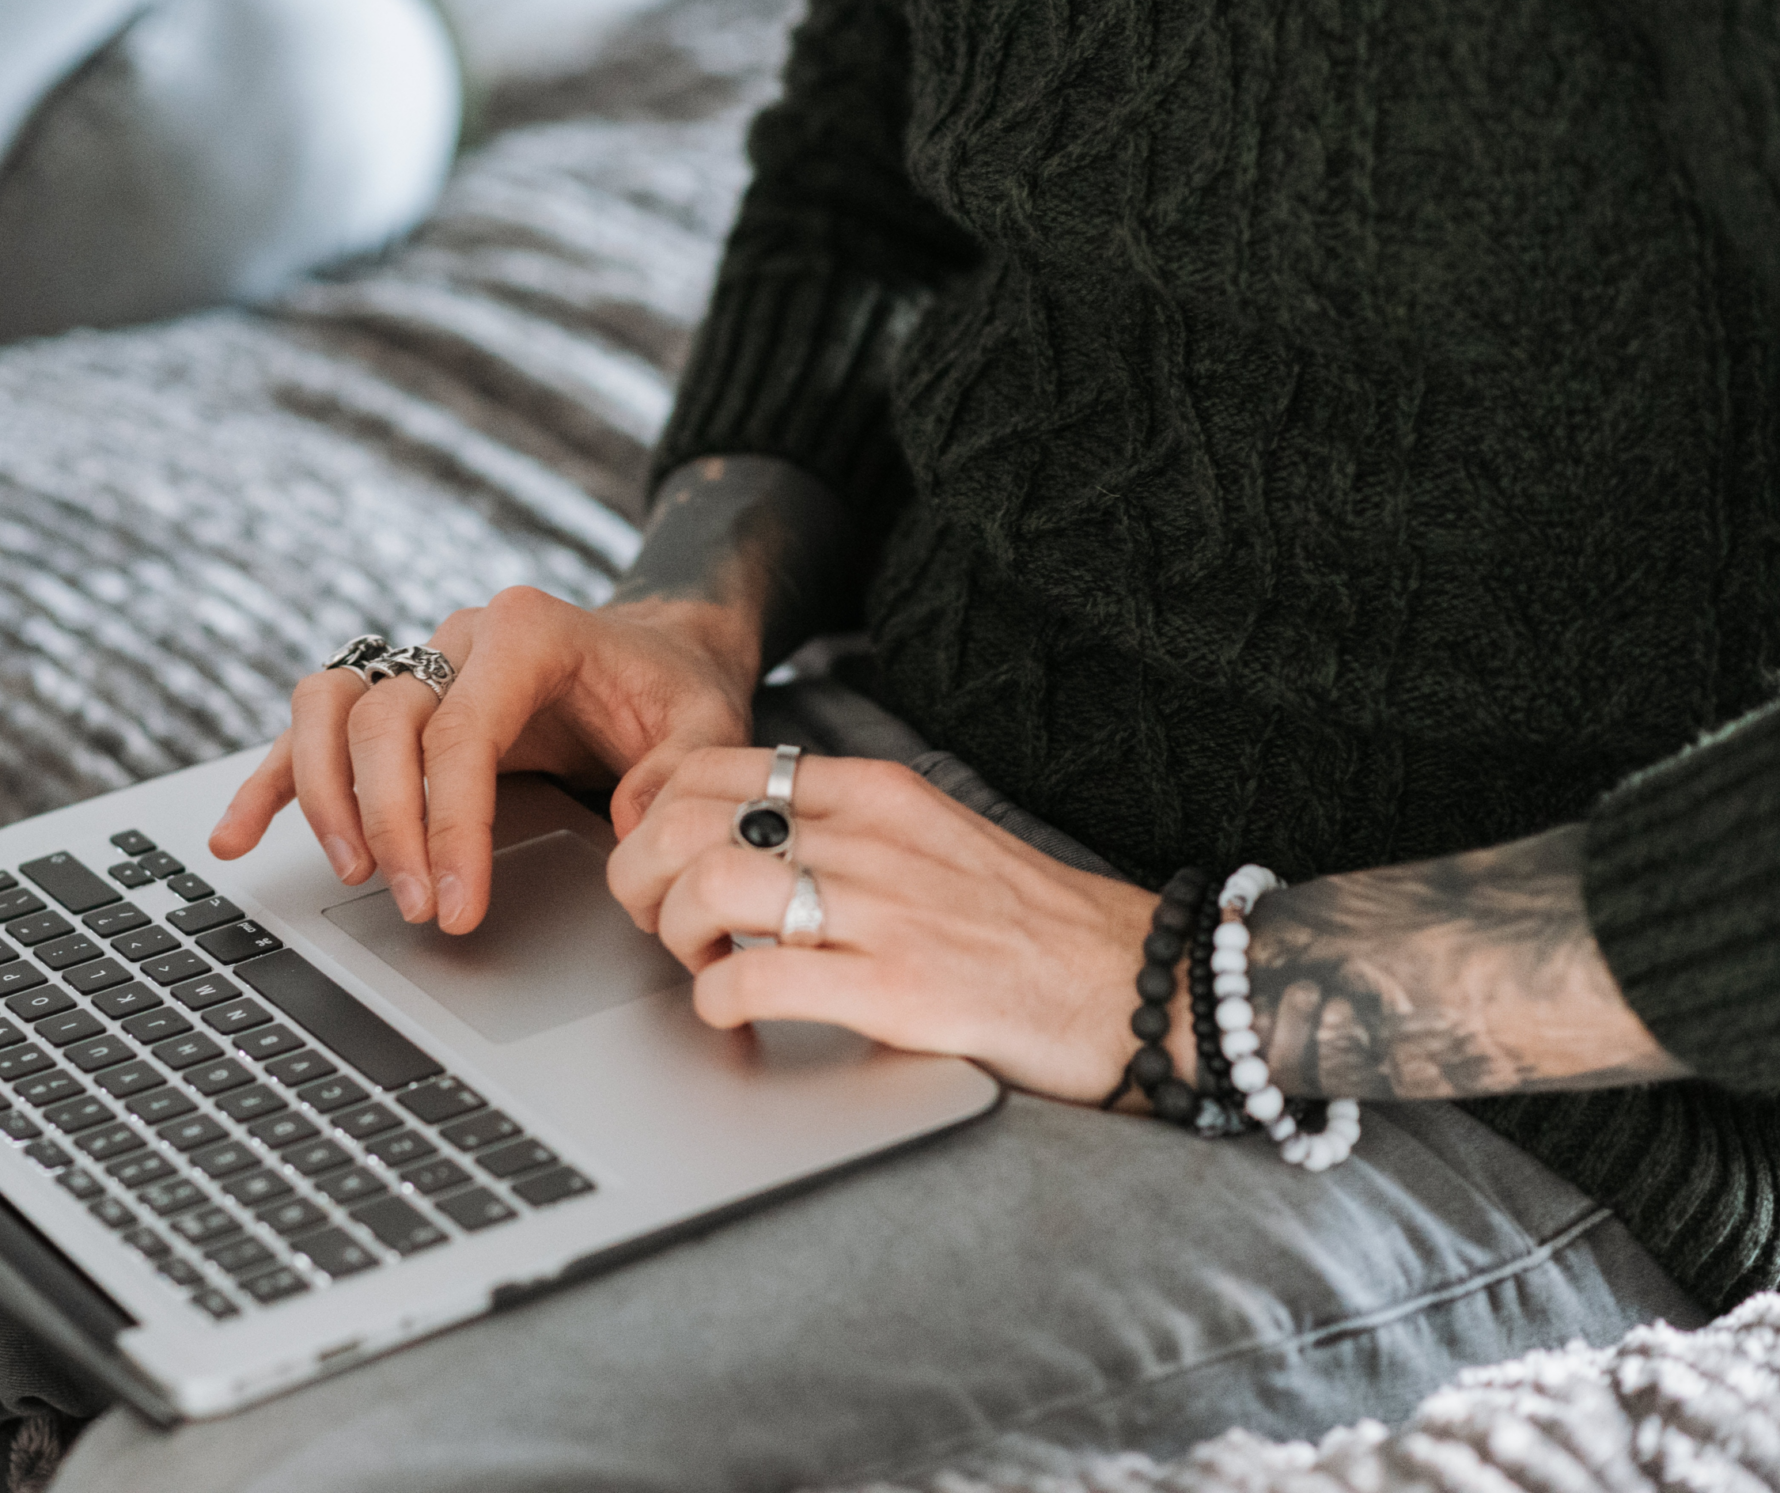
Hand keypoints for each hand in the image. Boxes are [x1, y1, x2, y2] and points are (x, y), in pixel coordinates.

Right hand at [210, 587, 760, 931]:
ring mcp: (419, 662)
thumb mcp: (710, 723)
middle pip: (383, 722)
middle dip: (391, 824)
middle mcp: (460, 636)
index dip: (449, 824)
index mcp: (529, 630)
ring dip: (322, 794)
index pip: (461, 731)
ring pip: (327, 706)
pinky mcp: (396, 699)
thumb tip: (624, 821)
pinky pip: (312, 727)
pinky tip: (237, 836)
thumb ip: (680, 770)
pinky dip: (271, 779)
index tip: (456, 903)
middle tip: (416, 908)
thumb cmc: (676, 690)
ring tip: (351, 871)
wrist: (658, 653)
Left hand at [606, 747, 1172, 1104]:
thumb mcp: (929, 840)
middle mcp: (871, 837)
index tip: (653, 860)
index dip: (650, 815)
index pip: (709, 766)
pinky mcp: (896, 989)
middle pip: (687, 819)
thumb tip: (736, 843)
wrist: (1137, 984)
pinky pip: (757, 980)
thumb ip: (842, 831)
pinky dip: (719, 1002)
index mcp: (874, 793)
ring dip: (676, 935)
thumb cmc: (1026, 927)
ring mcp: (883, 910)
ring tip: (703, 965)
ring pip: (709, 886)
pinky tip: (739, 1013)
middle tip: (659, 921)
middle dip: (641, 875)